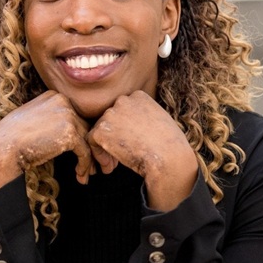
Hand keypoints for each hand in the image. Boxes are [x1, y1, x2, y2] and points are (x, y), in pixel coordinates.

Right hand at [0, 91, 94, 203]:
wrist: (3, 146)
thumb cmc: (13, 137)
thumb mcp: (34, 118)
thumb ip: (52, 118)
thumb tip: (71, 133)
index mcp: (54, 96)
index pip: (75, 115)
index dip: (80, 135)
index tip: (83, 150)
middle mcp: (63, 101)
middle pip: (84, 126)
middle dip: (89, 147)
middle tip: (93, 165)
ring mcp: (67, 115)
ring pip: (88, 139)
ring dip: (90, 159)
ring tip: (90, 173)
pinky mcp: (69, 132)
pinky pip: (85, 151)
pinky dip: (85, 165)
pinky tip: (81, 175)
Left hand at [87, 91, 197, 210]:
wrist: (168, 158)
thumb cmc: (170, 145)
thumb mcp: (160, 121)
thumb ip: (142, 117)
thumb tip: (128, 127)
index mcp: (138, 96)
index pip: (123, 111)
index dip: (124, 130)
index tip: (131, 144)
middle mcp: (123, 100)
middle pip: (110, 120)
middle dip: (114, 139)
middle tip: (120, 157)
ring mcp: (111, 113)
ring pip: (100, 130)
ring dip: (105, 148)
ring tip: (114, 166)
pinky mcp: (101, 129)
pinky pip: (92, 141)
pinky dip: (98, 155)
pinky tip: (110, 166)